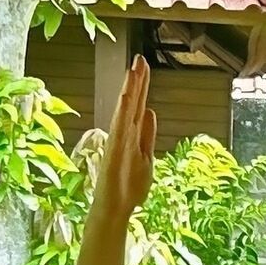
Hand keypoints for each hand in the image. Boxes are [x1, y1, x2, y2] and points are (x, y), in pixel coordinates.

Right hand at [92, 57, 158, 226]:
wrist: (116, 206)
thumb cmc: (129, 184)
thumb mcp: (146, 155)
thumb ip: (147, 133)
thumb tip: (149, 110)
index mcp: (131, 134)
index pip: (137, 104)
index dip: (140, 85)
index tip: (143, 65)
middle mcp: (123, 133)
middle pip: (131, 102)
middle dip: (135, 81)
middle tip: (140, 58)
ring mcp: (119, 141)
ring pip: (125, 110)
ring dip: (129, 90)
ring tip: (134, 69)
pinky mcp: (116, 150)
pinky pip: (120, 127)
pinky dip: (123, 111)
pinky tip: (127, 96)